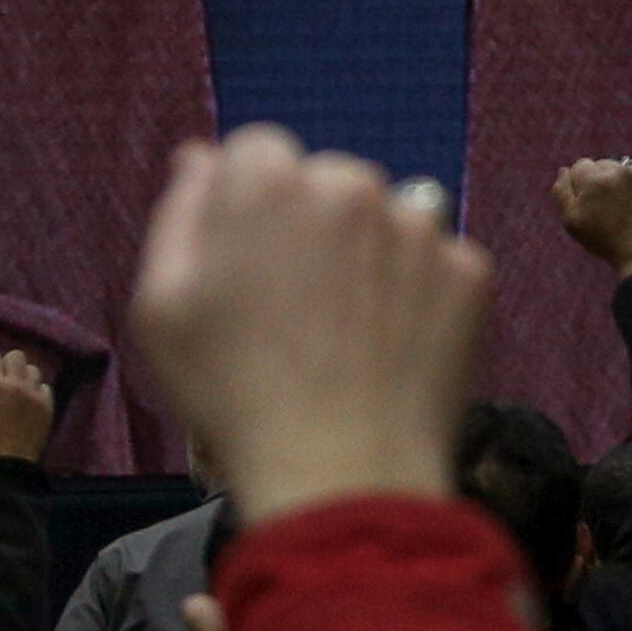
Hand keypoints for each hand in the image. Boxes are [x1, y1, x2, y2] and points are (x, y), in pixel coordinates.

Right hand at [0, 348, 55, 465]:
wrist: (4, 467)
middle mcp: (16, 384)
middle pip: (16, 356)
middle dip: (6, 364)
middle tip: (0, 382)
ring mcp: (34, 395)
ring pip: (33, 369)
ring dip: (23, 375)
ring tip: (16, 391)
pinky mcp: (48, 407)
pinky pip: (45, 387)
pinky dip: (37, 390)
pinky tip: (28, 403)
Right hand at [128, 131, 492, 528]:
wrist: (342, 476)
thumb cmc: (234, 396)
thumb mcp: (162, 307)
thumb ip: (180, 215)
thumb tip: (203, 160)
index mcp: (267, 180)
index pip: (257, 154)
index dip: (250, 209)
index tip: (250, 267)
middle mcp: (350, 183)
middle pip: (328, 182)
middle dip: (313, 227)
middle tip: (299, 311)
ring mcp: (419, 227)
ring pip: (388, 221)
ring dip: (370, 258)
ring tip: (348, 338)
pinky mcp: (470, 272)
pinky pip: (438, 267)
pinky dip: (419, 297)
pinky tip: (392, 351)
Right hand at [553, 157, 631, 278]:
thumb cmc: (605, 240)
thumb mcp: (572, 222)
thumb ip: (562, 192)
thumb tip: (564, 170)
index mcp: (593, 179)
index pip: (580, 166)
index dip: (582, 185)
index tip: (590, 203)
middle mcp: (618, 170)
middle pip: (601, 165)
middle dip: (601, 181)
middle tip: (608, 207)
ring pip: (621, 168)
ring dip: (620, 181)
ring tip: (624, 207)